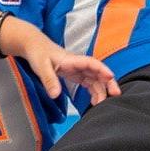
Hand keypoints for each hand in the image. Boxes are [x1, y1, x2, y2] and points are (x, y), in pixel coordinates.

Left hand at [0, 18, 119, 102]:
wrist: (34, 46)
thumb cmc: (38, 53)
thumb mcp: (41, 67)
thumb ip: (49, 80)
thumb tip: (55, 95)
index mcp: (72, 60)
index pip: (91, 63)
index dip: (102, 69)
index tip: (110, 77)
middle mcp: (79, 64)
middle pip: (98, 72)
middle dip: (108, 82)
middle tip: (115, 95)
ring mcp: (78, 69)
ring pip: (95, 79)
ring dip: (101, 90)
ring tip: (102, 104)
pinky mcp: (75, 74)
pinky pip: (89, 83)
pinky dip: (94, 91)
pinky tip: (94, 101)